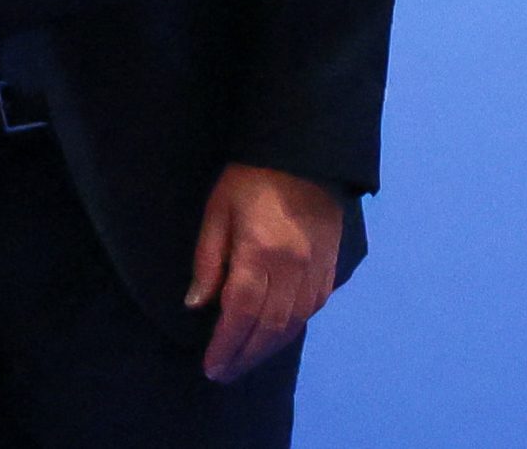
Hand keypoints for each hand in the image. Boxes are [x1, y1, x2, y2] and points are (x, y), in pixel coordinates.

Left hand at [186, 164, 343, 381]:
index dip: (226, 345)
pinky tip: (275, 336)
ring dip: (267, 349)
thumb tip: (196, 306)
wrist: (304, 153)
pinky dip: (292, 329)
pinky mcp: (330, 267)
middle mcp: (293, 269)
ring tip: (245, 361)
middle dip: (244, 356)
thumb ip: (208, 261)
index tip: (211, 366)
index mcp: (260, 253)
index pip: (241, 313)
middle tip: (224, 373)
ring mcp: (317, 270)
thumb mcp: (217, 212)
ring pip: (293, 324)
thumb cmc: (249, 178)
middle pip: (269, 327)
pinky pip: (312, 309)